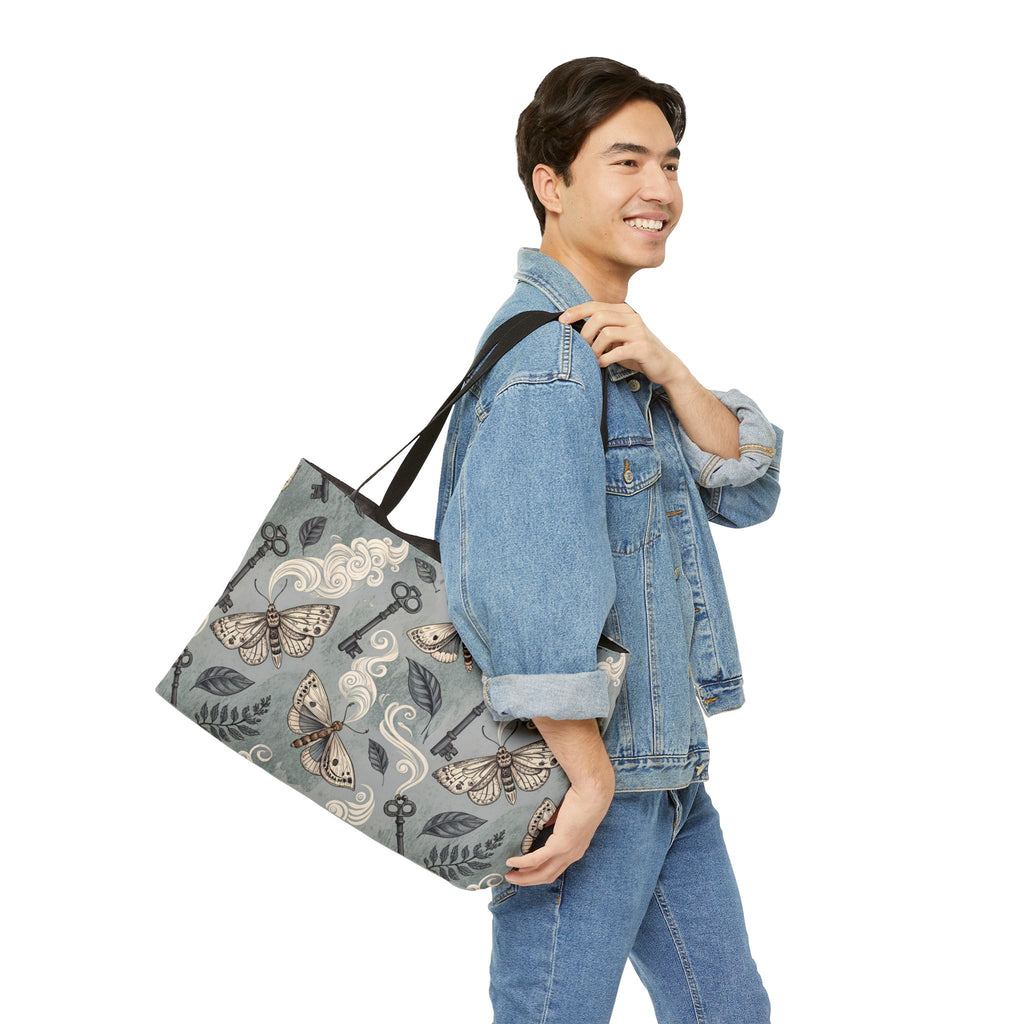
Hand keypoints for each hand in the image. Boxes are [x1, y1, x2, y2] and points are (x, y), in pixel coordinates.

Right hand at [503, 777, 614, 885]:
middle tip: (511, 878)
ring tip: (508, 875)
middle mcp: (572, 855)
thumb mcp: (564, 816)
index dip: (538, 874)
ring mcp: (567, 852)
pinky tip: (511, 861)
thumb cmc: (582, 799)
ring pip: (542, 872)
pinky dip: (523, 862)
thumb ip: (553, 823)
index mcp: (575, 849)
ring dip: (524, 877)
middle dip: (527, 880)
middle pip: (547, 876)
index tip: (523, 872)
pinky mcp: (561, 845)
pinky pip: (538, 858)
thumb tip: (539, 824)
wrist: (592, 792)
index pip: (554, 869)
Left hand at [558, 301, 686, 387]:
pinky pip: (616, 351)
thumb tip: (574, 331)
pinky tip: (602, 364)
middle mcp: (632, 317)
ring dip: (594, 349)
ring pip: (606, 333)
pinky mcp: (642, 347)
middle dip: (585, 334)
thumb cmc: (635, 350)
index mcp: (624, 311)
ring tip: (594, 358)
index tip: (561, 319)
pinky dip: (604, 359)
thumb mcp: (618, 337)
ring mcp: (638, 332)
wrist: (663, 364)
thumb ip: (602, 330)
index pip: (595, 305)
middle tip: (583, 348)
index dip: (576, 311)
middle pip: (599, 317)